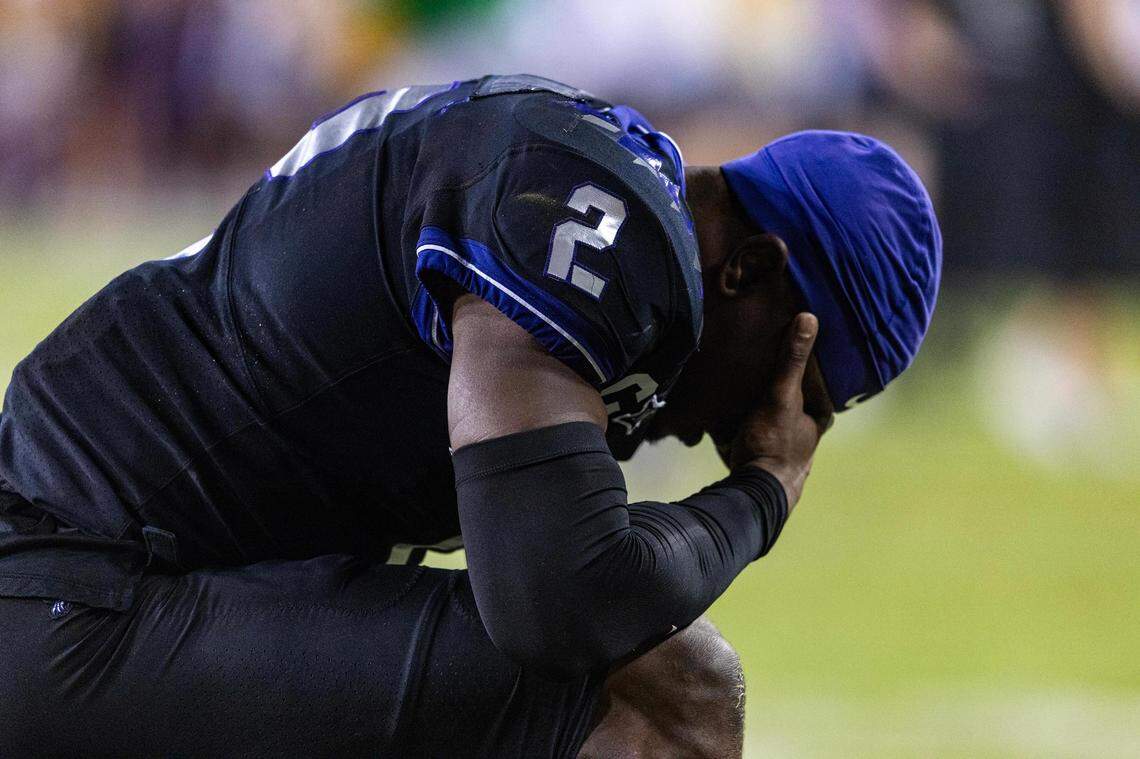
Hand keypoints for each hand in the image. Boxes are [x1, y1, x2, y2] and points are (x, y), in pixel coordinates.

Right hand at [723, 313, 827, 510]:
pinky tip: (724, 401)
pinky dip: (739, 416)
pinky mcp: (754, 452)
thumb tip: (809, 317)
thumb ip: (792, 360)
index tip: (794, 341)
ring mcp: (778, 445)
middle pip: (792, 397)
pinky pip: (748, 426)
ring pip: (769, 412)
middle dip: (779, 383)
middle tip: (762, 353)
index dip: (809, 364)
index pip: (819, 383)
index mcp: (818, 418)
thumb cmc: (773, 443)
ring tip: (740, 372)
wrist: (749, 490)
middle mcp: (803, 433)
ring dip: (756, 399)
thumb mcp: (782, 396)